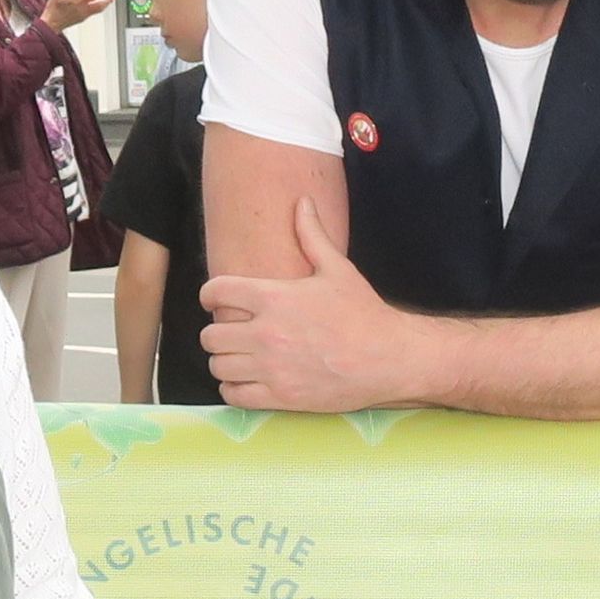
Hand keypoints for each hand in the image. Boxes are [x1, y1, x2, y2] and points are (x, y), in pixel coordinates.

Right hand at [44, 0, 119, 29]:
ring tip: (110, 0)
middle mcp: (83, 9)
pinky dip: (100, 8)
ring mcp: (84, 15)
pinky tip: (99, 6)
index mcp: (78, 2)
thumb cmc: (53, 11)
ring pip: (99, 10)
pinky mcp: (82, 18)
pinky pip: (94, 12)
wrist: (51, 25)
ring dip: (105, 4)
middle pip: (101, 4)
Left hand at [205, 195, 427, 411]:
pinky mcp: (280, 397)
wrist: (389, 358)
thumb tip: (302, 201)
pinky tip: (247, 381)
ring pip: (218, 365)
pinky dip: (234, 388)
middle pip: (210, 335)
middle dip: (218, 332)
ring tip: (239, 358)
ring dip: (224, 361)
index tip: (216, 301)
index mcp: (273, 297)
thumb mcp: (337, 269)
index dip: (210, 295)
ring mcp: (271, 368)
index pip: (215, 292)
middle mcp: (265, 333)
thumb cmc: (363, 313)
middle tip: (233, 333)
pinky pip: (233, 395)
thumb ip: (312, 235)